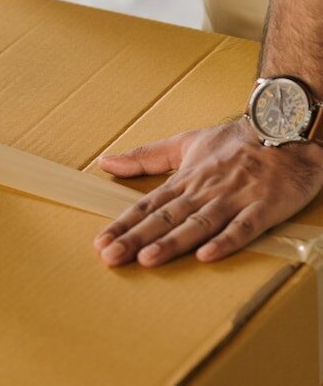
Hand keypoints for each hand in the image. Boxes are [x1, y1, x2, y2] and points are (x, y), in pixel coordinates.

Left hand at [94, 119, 322, 266]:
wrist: (285, 127)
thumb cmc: (235, 141)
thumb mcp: (184, 143)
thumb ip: (145, 156)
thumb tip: (106, 162)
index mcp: (185, 179)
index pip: (148, 205)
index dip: (123, 224)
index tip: (101, 242)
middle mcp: (204, 191)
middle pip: (165, 217)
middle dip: (136, 238)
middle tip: (111, 256)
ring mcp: (234, 199)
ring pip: (198, 223)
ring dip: (172, 242)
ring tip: (147, 259)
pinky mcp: (264, 207)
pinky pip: (244, 227)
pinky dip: (226, 241)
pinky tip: (207, 256)